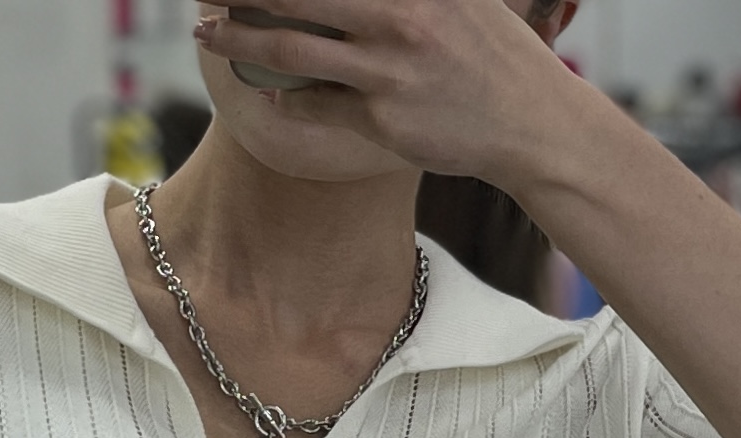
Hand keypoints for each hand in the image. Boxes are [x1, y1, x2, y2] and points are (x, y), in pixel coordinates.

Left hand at [193, 0, 565, 182]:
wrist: (532, 122)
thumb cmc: (493, 55)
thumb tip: (346, 2)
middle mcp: (399, 13)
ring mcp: (389, 67)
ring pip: (293, 49)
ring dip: (240, 40)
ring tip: (209, 32)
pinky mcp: (383, 117)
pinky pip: (317, 105)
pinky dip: (286, 98)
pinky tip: (268, 92)